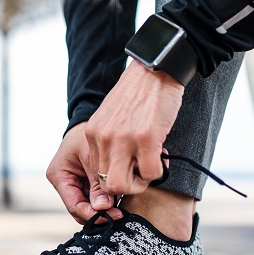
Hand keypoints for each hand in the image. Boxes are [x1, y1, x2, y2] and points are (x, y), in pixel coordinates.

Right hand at [46, 123, 122, 223]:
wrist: (93, 121)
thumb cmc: (88, 132)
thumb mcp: (92, 155)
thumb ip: (97, 182)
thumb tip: (103, 207)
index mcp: (59, 175)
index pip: (74, 205)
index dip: (93, 214)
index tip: (112, 216)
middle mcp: (64, 182)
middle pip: (81, 209)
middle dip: (99, 213)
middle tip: (120, 214)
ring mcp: (74, 184)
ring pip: (89, 206)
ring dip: (104, 208)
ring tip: (121, 207)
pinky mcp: (85, 183)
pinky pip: (95, 197)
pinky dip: (106, 200)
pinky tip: (119, 199)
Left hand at [85, 60, 183, 195]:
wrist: (155, 68)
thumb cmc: (138, 94)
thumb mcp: (112, 118)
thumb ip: (110, 142)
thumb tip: (120, 169)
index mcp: (92, 134)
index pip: (95, 175)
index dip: (115, 179)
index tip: (129, 171)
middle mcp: (103, 138)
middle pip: (107, 186)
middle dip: (128, 186)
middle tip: (141, 173)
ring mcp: (123, 139)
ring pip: (122, 186)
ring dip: (141, 183)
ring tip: (150, 167)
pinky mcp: (146, 138)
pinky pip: (150, 174)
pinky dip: (158, 172)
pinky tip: (161, 157)